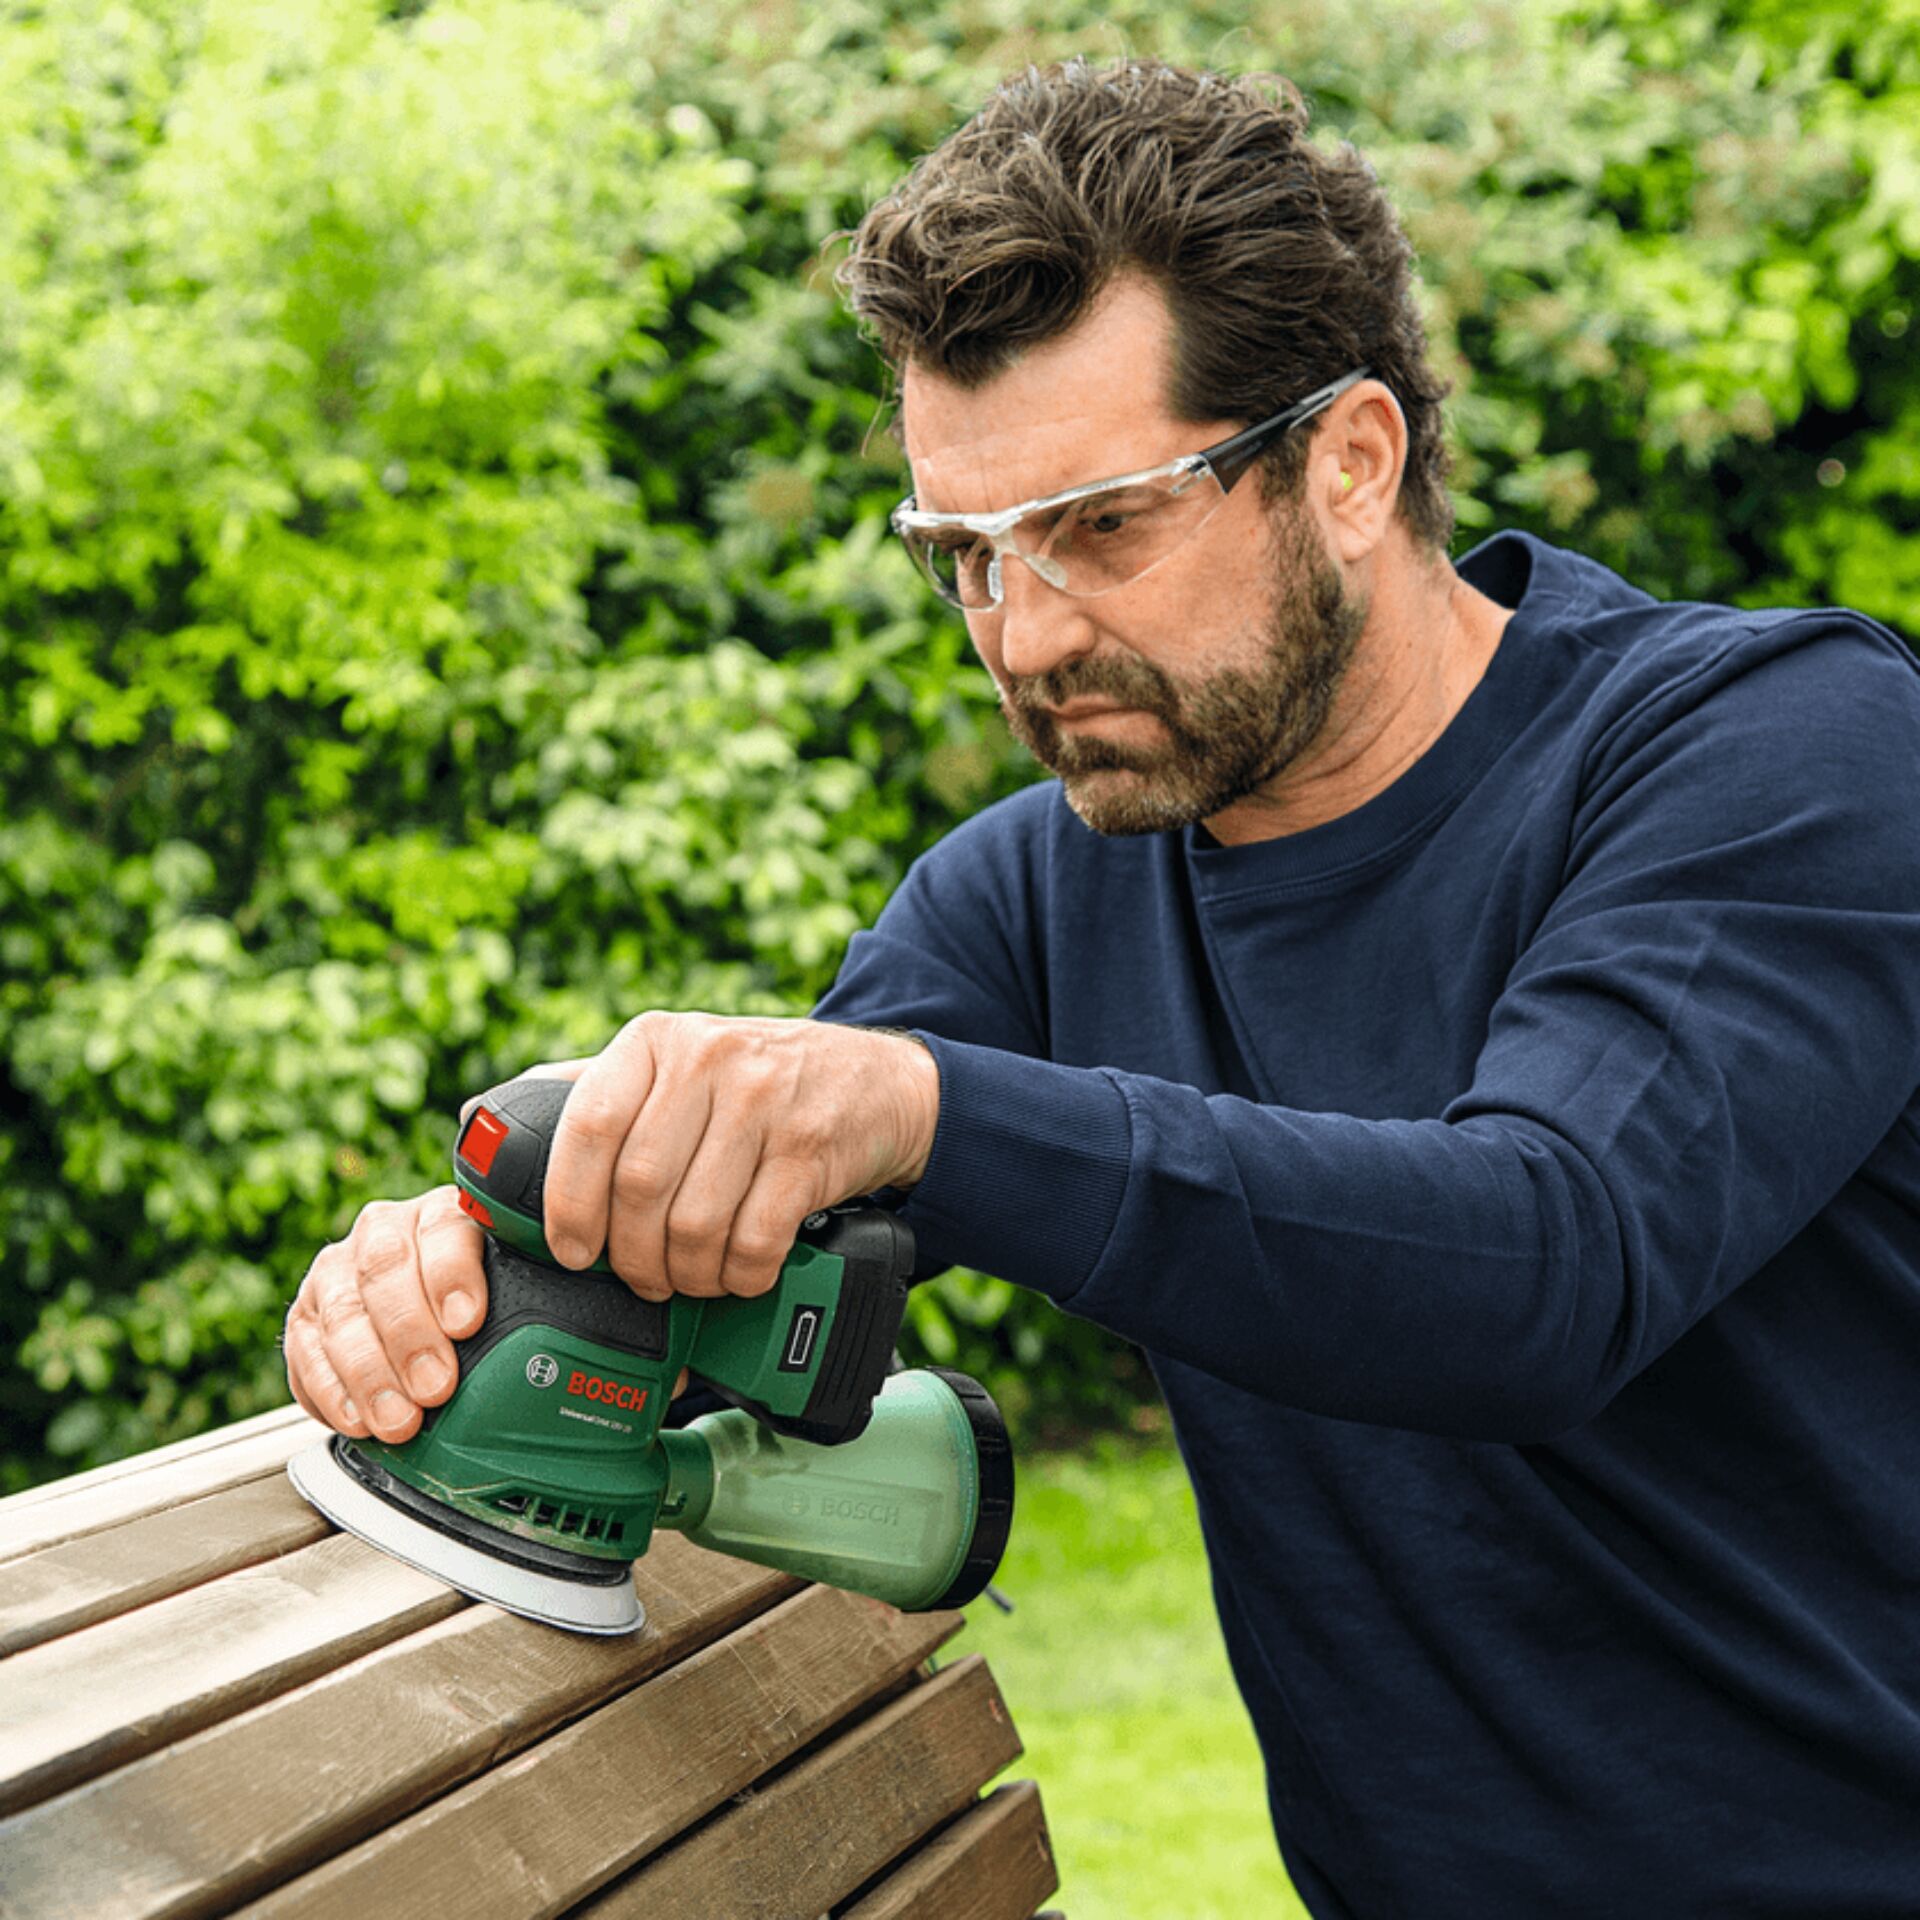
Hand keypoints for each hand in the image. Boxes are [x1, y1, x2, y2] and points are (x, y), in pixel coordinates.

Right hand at [283, 1182, 696, 1438]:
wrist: (459, 1319)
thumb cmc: (528, 1303)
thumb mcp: (571, 1296)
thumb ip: (605, 1305)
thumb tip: (679, 1345)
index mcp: (464, 1217)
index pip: (447, 1223)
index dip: (452, 1270)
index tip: (471, 1320)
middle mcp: (401, 1232)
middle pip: (386, 1262)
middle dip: (408, 1331)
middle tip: (436, 1389)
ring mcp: (350, 1269)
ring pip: (339, 1301)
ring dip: (368, 1365)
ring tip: (401, 1419)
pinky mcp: (313, 1313)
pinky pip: (303, 1339)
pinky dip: (324, 1382)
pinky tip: (355, 1417)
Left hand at [517, 1013, 938, 1301]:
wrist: (878, 1082)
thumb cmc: (756, 1084)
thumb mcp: (676, 1061)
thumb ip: (597, 1089)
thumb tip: (484, 1123)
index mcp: (656, 1040)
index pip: (589, 1123)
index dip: (569, 1202)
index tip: (571, 1251)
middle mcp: (708, 1058)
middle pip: (640, 1186)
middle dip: (633, 1256)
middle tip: (642, 1281)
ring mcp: (765, 1100)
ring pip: (696, 1220)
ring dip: (687, 1274)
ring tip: (689, 1281)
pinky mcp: (812, 1147)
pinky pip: (755, 1237)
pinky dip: (740, 1275)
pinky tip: (739, 1275)